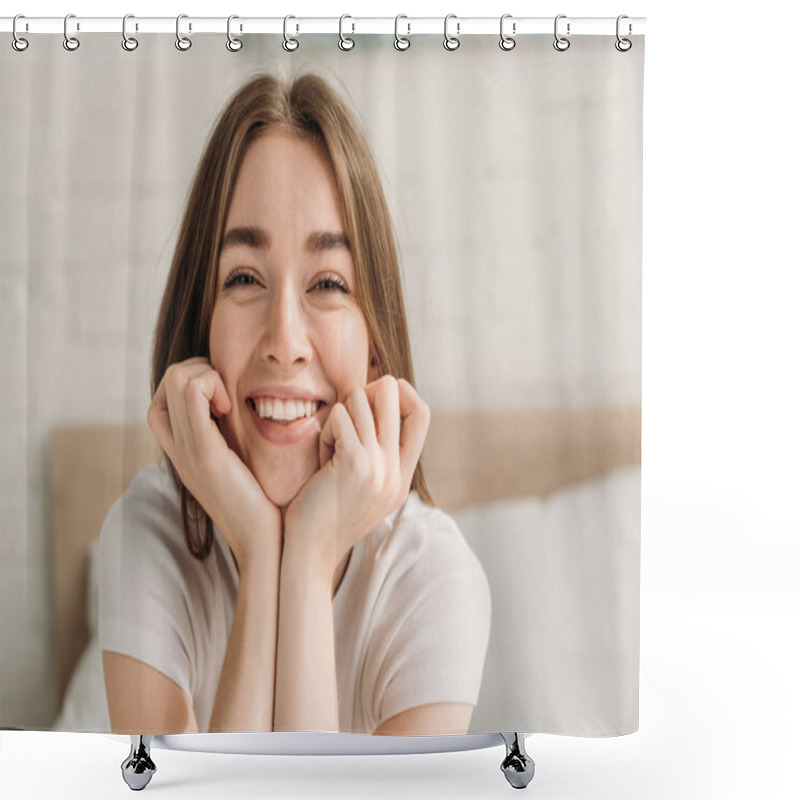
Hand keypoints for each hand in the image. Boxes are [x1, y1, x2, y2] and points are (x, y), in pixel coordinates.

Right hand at [147, 357, 281, 565]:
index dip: (193, 383)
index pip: (163, 399)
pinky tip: (231, 407)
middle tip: (228, 395)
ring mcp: (187, 450)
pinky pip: (191, 394)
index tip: (225, 399)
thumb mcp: (243, 467)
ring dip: (206, 374)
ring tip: (228, 402)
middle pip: (166, 383)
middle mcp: (179, 449)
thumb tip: (249, 416)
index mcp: (186, 452)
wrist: (265, 545)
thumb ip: (236, 443)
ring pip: (175, 379)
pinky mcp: (203, 453)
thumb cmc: (265, 506)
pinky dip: (211, 385)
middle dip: (200, 370)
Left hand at [282, 375, 429, 584]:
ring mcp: (379, 467)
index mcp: (402, 478)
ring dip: (338, 416)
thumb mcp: (360, 488)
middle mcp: (396, 471)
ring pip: (361, 399)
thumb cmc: (323, 518)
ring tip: (327, 446)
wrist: (309, 556)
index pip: (422, 413)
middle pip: (393, 393)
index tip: (372, 399)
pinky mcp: (355, 464)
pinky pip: (340, 416)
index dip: (400, 393)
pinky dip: (325, 430)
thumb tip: (367, 407)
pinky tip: (320, 458)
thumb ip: (372, 456)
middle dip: (364, 392)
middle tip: (344, 413)